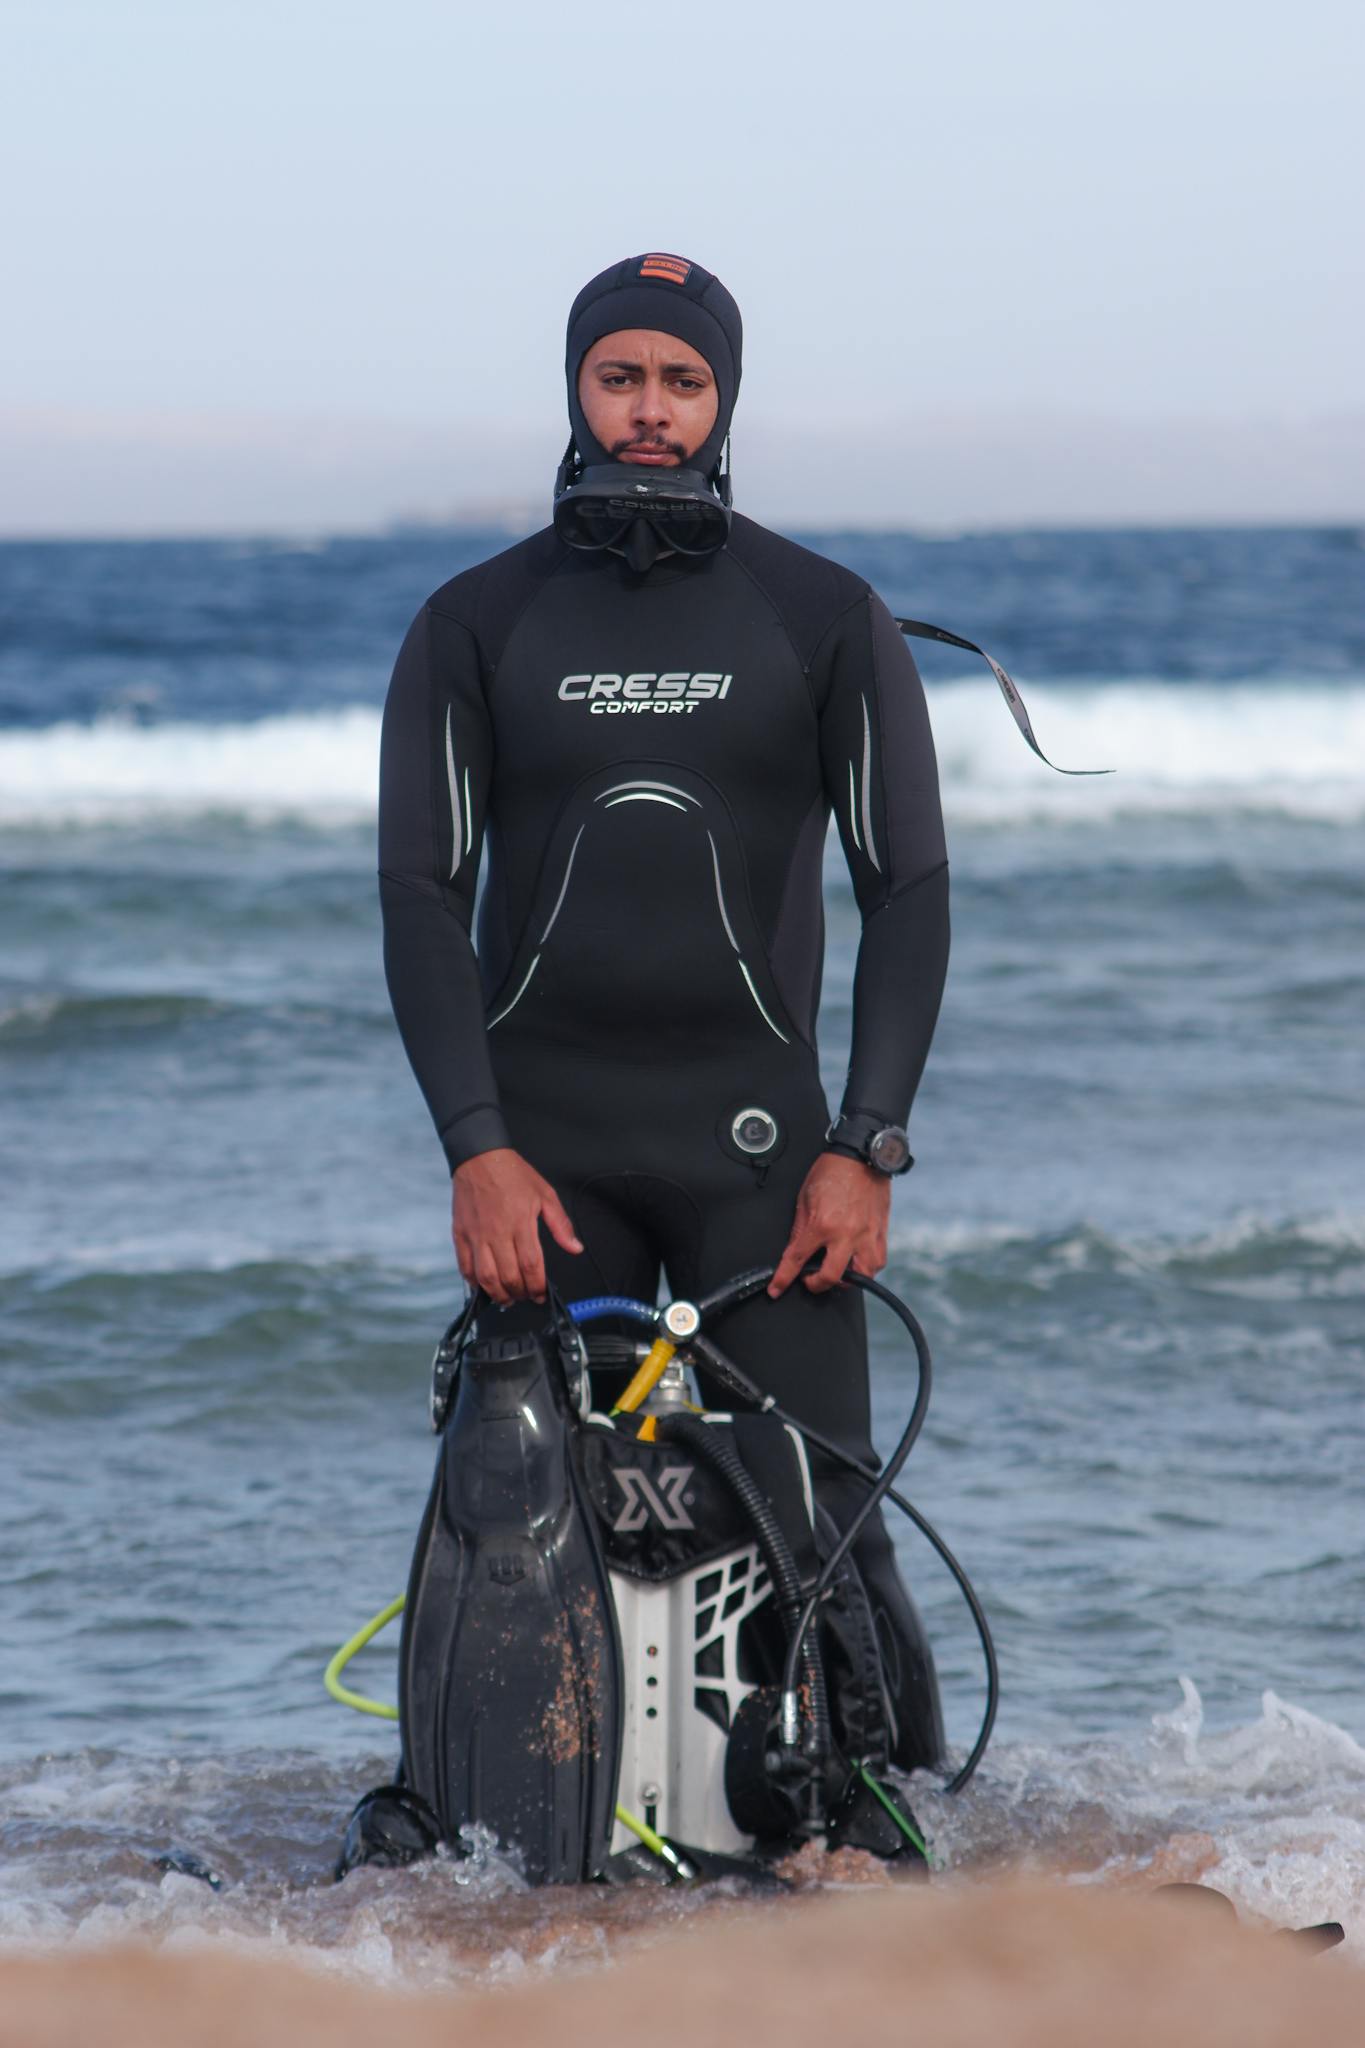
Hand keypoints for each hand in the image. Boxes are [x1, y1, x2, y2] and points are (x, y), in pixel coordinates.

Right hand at [451, 1148, 582, 1304]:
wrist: (479, 1157)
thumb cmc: (514, 1175)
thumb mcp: (545, 1194)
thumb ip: (560, 1225)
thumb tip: (575, 1248)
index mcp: (521, 1223)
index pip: (531, 1265)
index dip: (537, 1286)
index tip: (542, 1294)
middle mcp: (497, 1233)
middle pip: (508, 1276)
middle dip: (520, 1293)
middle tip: (526, 1296)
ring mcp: (476, 1235)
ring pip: (485, 1276)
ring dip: (498, 1294)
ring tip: (507, 1298)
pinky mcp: (460, 1234)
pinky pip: (465, 1266)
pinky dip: (473, 1281)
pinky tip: (483, 1285)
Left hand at [768, 1152, 890, 1296]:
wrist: (861, 1156)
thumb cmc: (833, 1172)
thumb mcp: (804, 1199)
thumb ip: (800, 1228)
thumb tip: (795, 1250)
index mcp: (822, 1224)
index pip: (797, 1259)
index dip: (783, 1278)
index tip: (777, 1289)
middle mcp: (846, 1234)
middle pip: (832, 1277)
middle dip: (817, 1285)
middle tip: (811, 1280)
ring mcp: (867, 1235)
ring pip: (862, 1276)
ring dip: (847, 1279)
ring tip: (838, 1271)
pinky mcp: (881, 1233)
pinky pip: (878, 1261)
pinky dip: (867, 1267)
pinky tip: (858, 1261)